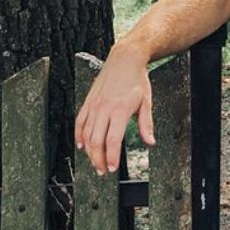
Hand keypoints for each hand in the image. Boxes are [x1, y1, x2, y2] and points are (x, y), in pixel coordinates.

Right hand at [73, 43, 155, 175]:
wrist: (125, 59)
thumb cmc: (137, 80)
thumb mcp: (146, 101)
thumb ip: (146, 124)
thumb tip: (150, 142)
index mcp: (119, 110)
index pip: (112, 140)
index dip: (111, 157)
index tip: (112, 168)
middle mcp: (103, 108)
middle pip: (96, 141)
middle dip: (98, 159)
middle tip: (102, 171)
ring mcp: (94, 105)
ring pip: (86, 134)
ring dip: (89, 151)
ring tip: (94, 162)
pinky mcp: (88, 101)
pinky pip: (80, 122)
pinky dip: (79, 135)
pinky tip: (81, 145)